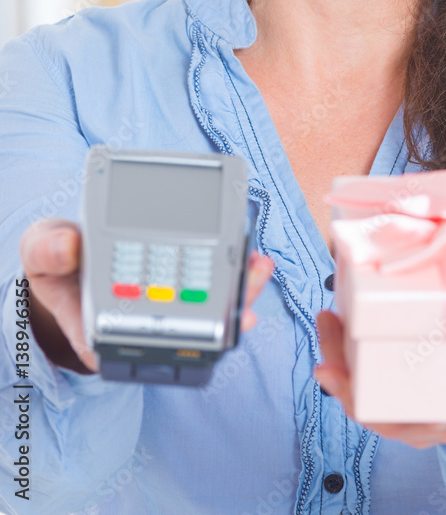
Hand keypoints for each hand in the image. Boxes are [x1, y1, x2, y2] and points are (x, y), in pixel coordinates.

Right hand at [20, 218, 274, 373]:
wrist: (64, 256)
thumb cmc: (57, 261)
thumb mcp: (41, 251)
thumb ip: (48, 250)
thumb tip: (69, 248)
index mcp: (104, 328)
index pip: (147, 341)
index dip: (184, 335)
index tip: (208, 321)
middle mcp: (141, 323)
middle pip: (190, 326)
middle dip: (225, 308)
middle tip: (250, 286)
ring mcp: (163, 306)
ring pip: (207, 309)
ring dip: (237, 290)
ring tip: (260, 267)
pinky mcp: (178, 286)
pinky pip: (210, 287)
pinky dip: (233, 275)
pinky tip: (252, 261)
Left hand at [314, 310, 445, 450]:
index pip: (405, 425)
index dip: (374, 409)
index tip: (348, 383)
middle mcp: (423, 414)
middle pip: (369, 402)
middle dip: (342, 368)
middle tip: (330, 324)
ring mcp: (407, 396)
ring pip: (359, 387)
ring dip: (336, 353)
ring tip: (326, 315)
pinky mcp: (399, 372)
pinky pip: (363, 371)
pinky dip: (344, 349)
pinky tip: (334, 316)